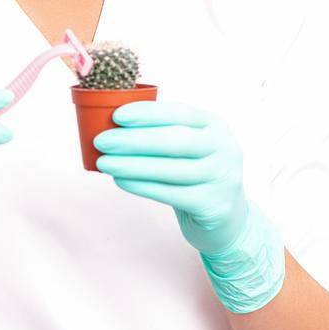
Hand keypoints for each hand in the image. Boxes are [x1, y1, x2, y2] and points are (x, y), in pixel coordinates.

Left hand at [92, 100, 252, 255]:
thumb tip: (113, 124)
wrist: (227, 216)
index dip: (147, 113)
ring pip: (170, 169)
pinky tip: (121, 181)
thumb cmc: (195, 173)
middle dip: (133, 140)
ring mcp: (222, 177)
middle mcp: (224, 148)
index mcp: (215, 125)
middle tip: (102, 141)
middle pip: (174, 141)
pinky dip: (142, 186)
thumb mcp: (190, 146)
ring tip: (104, 163)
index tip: (117, 116)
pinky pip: (170, 193)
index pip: (179, 113)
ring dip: (132, 165)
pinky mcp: (214, 204)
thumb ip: (162, 132)